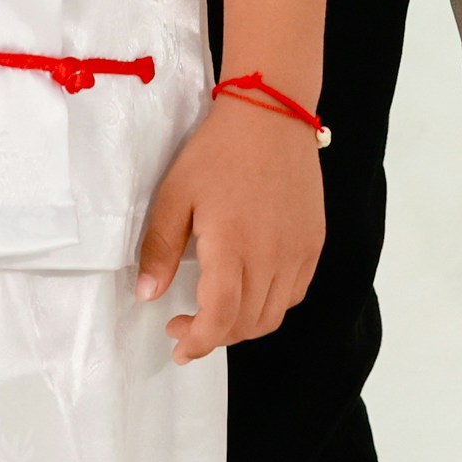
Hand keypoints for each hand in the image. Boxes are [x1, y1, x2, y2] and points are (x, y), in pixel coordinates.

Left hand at [138, 97, 322, 360]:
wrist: (271, 115)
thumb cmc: (217, 152)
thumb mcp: (175, 194)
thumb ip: (159, 248)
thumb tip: (147, 295)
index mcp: (233, 246)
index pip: (220, 319)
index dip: (198, 343)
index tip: (178, 346)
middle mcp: (271, 256)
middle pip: (247, 324)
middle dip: (214, 337)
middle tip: (187, 325)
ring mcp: (298, 251)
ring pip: (273, 314)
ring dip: (242, 325)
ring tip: (217, 311)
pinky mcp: (314, 242)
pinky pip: (294, 292)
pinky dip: (270, 304)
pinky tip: (250, 288)